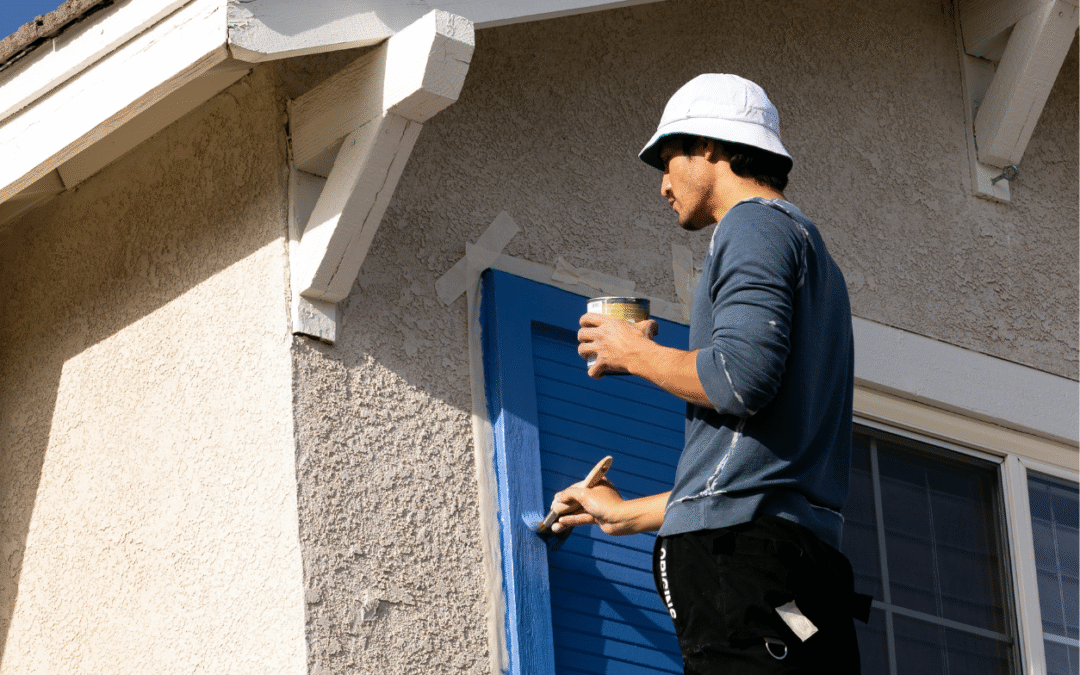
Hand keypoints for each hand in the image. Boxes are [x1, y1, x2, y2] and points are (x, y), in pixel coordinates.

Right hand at [550, 480, 667, 536]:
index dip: (564, 495)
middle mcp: (597, 493)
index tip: (555, 501)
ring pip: (578, 511)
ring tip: (553, 523)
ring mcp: (597, 506)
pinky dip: (572, 521)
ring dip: (565, 516)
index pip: (576, 487)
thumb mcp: (584, 494)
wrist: (621, 519)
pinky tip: (560, 524)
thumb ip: (568, 494)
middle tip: (552, 512)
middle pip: (576, 500)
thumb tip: (557, 497)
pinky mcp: (598, 518)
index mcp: (596, 483)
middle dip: (564, 507)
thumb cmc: (605, 503)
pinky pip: (582, 518)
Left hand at [577, 313, 659, 378]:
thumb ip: (649, 324)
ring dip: (583, 353)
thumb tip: (655, 326)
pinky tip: (598, 374)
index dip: (583, 321)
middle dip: (582, 338)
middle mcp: (600, 334)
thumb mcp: (647, 327)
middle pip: (581, 334)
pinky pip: (592, 370)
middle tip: (587, 340)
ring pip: (581, 350)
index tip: (585, 325)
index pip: (587, 318)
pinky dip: (594, 373)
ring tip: (587, 355)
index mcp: (608, 322)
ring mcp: (600, 348)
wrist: (643, 355)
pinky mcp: (602, 362)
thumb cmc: (645, 340)